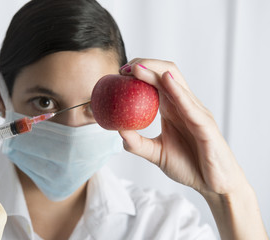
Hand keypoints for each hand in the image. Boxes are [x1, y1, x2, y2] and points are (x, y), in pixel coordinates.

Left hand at [118, 59, 268, 239]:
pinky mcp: (206, 126)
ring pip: (178, 84)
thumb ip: (137, 143)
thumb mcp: (156, 153)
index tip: (119, 73)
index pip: (156, 82)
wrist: (213, 185)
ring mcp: (197, 113)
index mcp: (173, 109)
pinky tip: (166, 80)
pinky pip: (191, 106)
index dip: (139, 73)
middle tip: (124, 68)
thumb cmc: (188, 165)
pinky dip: (178, 91)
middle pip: (167, 74)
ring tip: (137, 68)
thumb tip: (117, 130)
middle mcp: (185, 106)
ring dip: (157, 72)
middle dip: (145, 65)